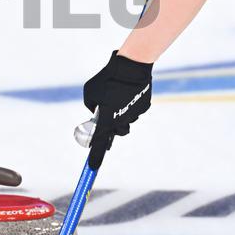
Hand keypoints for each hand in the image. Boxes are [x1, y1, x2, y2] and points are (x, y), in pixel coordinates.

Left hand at [83, 50, 152, 169]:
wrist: (131, 66)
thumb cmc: (107, 78)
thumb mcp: (90, 92)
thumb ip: (91, 105)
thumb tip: (96, 111)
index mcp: (106, 119)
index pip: (100, 143)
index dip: (95, 157)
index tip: (92, 168)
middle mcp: (121, 121)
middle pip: (116, 132)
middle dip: (112, 125)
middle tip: (109, 111)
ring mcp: (134, 115)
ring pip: (126, 120)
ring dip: (121, 112)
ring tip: (119, 94)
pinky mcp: (143, 107)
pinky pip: (135, 109)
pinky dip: (130, 103)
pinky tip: (129, 90)